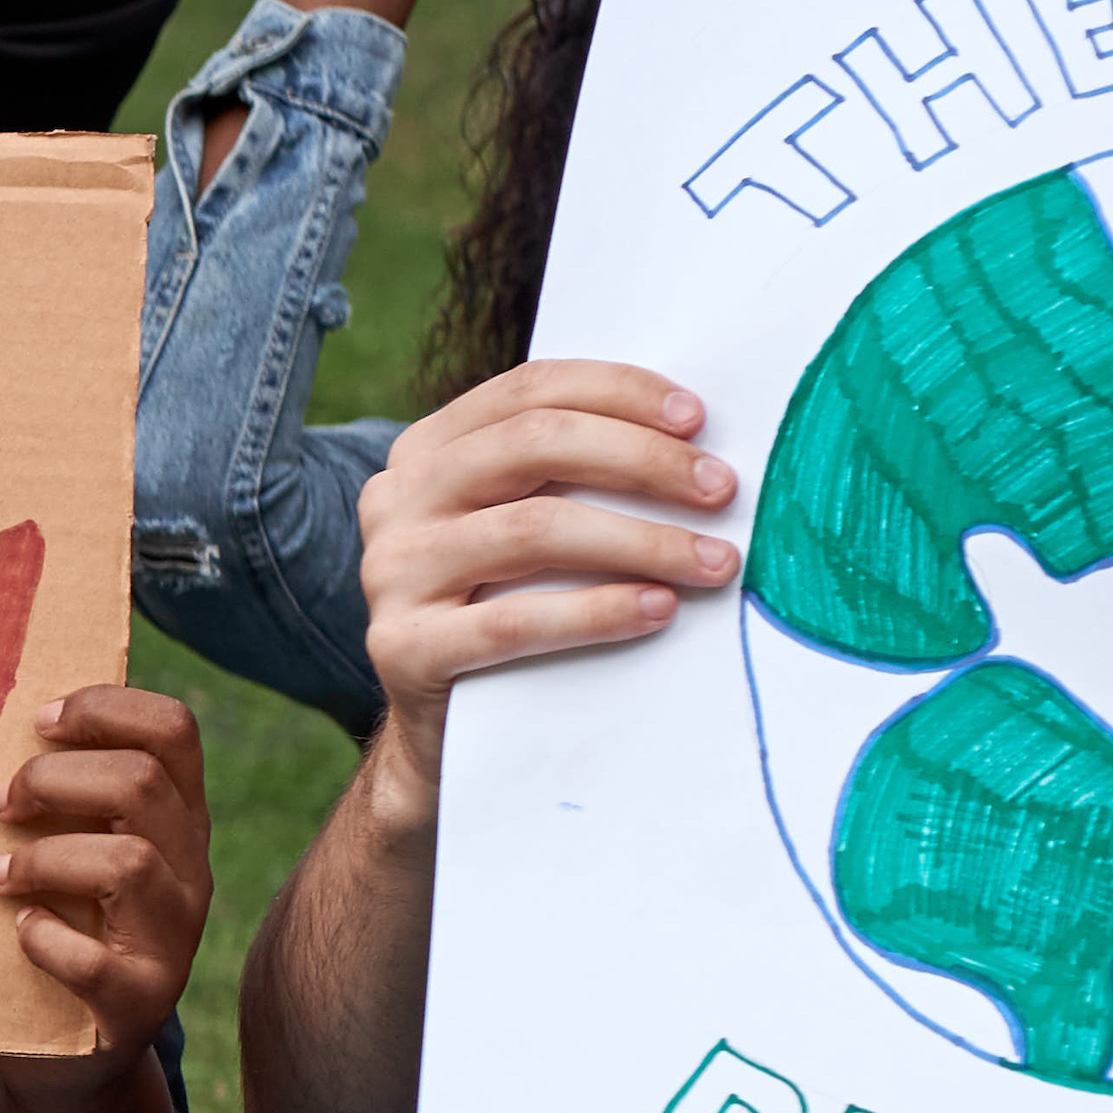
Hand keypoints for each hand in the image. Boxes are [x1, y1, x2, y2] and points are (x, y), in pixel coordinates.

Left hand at [0, 680, 205, 1059]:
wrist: (69, 1053)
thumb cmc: (58, 926)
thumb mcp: (73, 851)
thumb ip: (62, 797)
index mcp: (176, 820)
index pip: (173, 729)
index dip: (104, 708)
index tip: (37, 722)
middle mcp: (190, 871)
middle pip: (143, 783)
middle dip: (54, 779)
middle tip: (0, 804)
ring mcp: (173, 939)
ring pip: (128, 863)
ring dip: (44, 858)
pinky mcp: (139, 1004)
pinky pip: (95, 961)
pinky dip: (45, 941)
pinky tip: (21, 932)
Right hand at [354, 355, 740, 793]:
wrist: (443, 723)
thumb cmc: (509, 604)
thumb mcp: (523, 522)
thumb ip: (570, 474)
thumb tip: (697, 440)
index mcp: (426, 452)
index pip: (529, 390)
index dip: (621, 392)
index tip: (699, 420)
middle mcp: (398, 499)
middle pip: (533, 443)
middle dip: (644, 460)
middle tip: (721, 490)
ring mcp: (390, 572)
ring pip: (533, 529)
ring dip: (643, 541)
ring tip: (714, 562)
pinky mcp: (401, 646)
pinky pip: (515, 620)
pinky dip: (598, 612)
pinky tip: (659, 609)